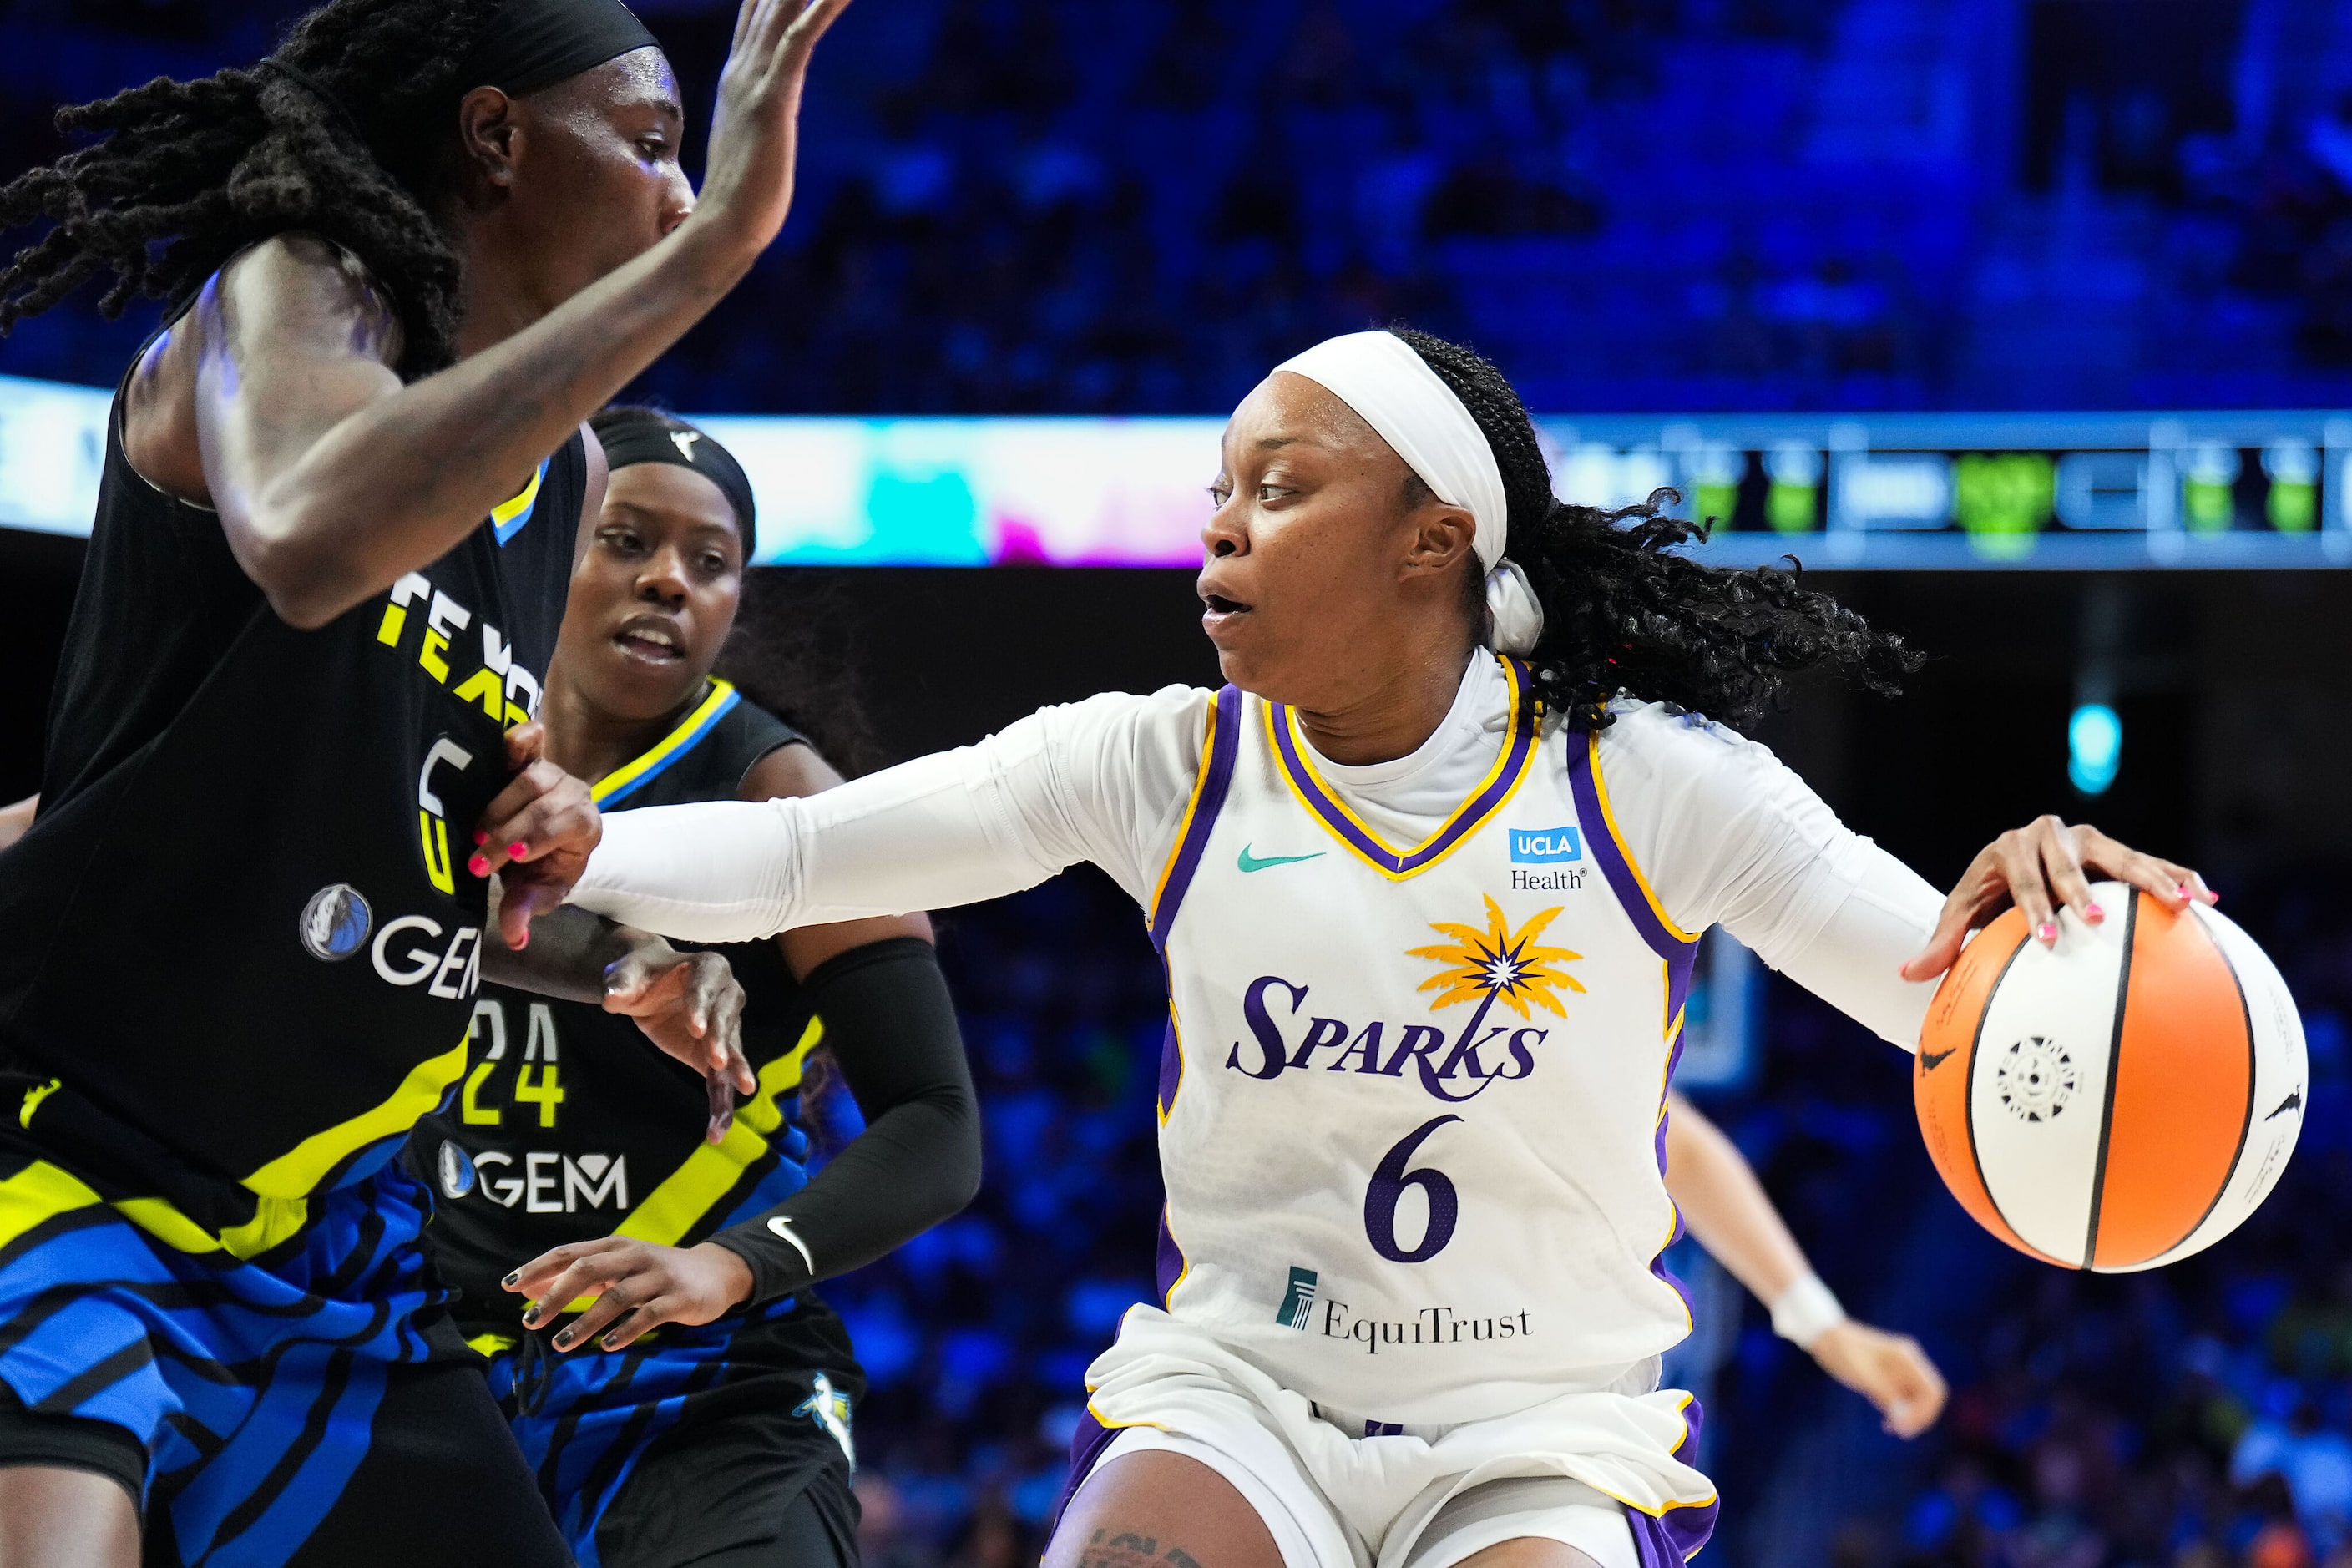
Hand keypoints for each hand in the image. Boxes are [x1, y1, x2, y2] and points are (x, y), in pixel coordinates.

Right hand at [473, 723, 598, 949]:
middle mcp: (575, 793)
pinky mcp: (529, 756)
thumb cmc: (542, 867)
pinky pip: (529, 740)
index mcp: (587, 825)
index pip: (566, 825)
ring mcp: (552, 771)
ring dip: (499, 805)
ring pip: (528, 778)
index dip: (537, 839)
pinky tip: (508, 743)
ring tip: (478, 831)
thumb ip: (527, 909)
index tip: (507, 858)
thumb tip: (515, 937)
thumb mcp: (538, 892)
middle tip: (477, 858)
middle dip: (508, 832)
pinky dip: (521, 739)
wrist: (539, 840)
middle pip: (543, 803)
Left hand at [506, 1238, 753, 1352]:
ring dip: (586, 1321)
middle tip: (529, 1321)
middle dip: (556, 1295)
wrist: (716, 1272)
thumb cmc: (655, 1273)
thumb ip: (576, 1278)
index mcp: (614, 1246)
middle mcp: (633, 1256)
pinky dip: (627, 1330)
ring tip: (562, 1344)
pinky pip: (649, 1314)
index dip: (538, 1268)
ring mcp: (658, 1277)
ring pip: (616, 1296)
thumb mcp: (617, 1268)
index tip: (509, 1288)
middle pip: (588, 1270)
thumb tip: (525, 1288)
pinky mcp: (679, 1298)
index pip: (569, 1253)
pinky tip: (608, 1345)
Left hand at [601, 939, 755, 1141]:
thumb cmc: (639, 974)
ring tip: (743, 1089)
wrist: (647, 987)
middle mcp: (726, 995)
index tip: (696, 1030)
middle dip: (721, 1039)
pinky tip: (718, 1128)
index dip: (702, 1007)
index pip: (707, 986)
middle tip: (716, 1060)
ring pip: (732, 1050)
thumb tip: (612, 997)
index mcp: (708, 968)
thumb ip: (619, 983)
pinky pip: (722, 1079)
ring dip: (736, 1071)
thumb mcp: (625, 973)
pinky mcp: (716, 1054)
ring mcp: (725, 1027)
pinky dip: (721, 1102)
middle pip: (726, 1018)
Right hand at [694, 0, 855, 260]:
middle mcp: (743, 68)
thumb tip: (760, 130)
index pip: (756, 11)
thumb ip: (756, 125)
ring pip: (783, 6)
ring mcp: (755, 80)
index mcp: (738, 78)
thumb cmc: (741, 203)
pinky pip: (800, 36)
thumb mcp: (754, 148)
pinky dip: (821, 7)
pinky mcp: (773, 99)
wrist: (723, 232)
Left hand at [1809, 1320, 1947, 1437]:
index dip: (1926, 1413)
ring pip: (1916, 1399)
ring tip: (1889, 1425)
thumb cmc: (1843, 1354)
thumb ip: (1887, 1397)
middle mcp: (1909, 1362)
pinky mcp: (1890, 1374)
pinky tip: (1886, 1419)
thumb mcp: (1865, 1378)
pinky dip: (1898, 1410)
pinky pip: (1903, 1397)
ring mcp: (1900, 1368)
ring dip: (1907, 1415)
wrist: (1825, 1337)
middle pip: (1928, 1396)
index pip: (1933, 1391)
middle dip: (1918, 1416)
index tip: (1906, 1427)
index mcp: (1907, 1358)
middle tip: (1900, 1432)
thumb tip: (1904, 1420)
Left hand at [1902, 815, 2215, 981]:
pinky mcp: (2115, 850)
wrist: (2012, 863)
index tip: (2045, 938)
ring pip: (2120, 857)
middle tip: (2093, 921)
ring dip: (2149, 879)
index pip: (2022, 880)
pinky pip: (2151, 862)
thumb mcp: (1960, 914)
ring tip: (2180, 904)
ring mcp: (2088, 839)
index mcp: (2009, 849)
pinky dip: (2177, 876)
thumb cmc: (1985, 895)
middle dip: (2079, 892)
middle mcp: (2049, 835)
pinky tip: (2207, 898)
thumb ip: (1941, 943)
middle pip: (2069, 864)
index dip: (2033, 908)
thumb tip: (1907, 975)